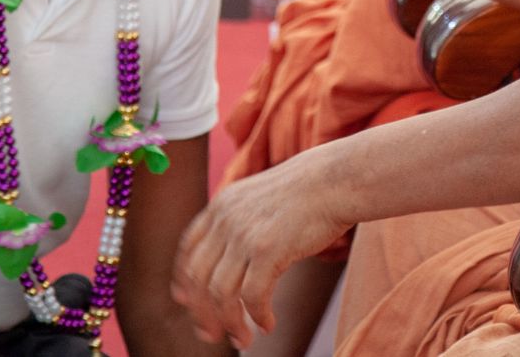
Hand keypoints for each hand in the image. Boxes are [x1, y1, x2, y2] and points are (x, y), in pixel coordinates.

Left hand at [173, 159, 350, 347]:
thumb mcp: (259, 198)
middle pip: (198, 278)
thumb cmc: (306, 192)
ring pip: (220, 294)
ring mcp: (245, 234)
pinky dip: (257, 317)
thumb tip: (229, 257)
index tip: (186, 301)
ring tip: (242, 340)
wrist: (335, 179)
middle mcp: (226, 219)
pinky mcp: (268, 250)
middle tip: (211, 334)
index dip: (183, 280)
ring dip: (229, 323)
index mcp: (221, 205)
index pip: (188, 250)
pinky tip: (268, 324)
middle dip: (202, 312)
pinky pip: (252, 296)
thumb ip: (239, 221)